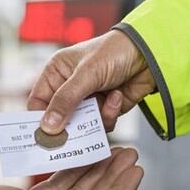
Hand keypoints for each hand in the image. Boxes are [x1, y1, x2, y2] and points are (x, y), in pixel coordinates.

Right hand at [28, 31, 154, 133]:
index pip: (39, 103)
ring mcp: (88, 99)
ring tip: (105, 103)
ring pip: (81, 125)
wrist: (150, 54)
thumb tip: (47, 127)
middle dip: (69, 126)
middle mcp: (69, 87)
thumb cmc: (113, 52)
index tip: (44, 137)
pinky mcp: (105, 108)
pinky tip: (117, 97)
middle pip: (59, 118)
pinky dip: (109, 114)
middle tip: (74, 137)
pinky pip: (101, 124)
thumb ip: (65, 100)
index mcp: (57, 73)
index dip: (39, 120)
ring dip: (94, 119)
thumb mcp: (86, 74)